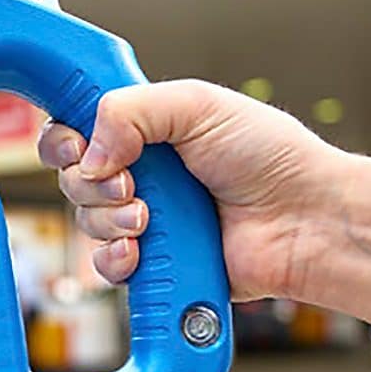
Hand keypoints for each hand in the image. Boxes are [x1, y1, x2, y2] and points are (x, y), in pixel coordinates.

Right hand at [37, 79, 340, 301]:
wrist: (306, 221)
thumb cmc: (270, 157)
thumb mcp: (197, 105)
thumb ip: (128, 110)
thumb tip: (88, 153)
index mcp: (141, 130)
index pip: (73, 129)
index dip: (64, 139)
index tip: (78, 145)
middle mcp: (136, 173)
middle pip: (70, 178)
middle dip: (90, 183)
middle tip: (130, 182)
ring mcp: (142, 219)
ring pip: (85, 222)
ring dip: (109, 220)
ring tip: (149, 219)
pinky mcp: (152, 262)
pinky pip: (105, 266)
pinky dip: (115, 260)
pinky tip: (141, 251)